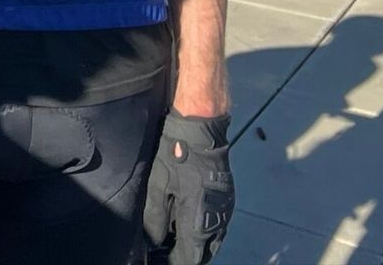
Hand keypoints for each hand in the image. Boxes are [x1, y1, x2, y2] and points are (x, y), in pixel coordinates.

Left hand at [142, 112, 233, 264]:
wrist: (201, 130)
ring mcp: (226, 210)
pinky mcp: (228, 200)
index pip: (190, 257)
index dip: (174, 261)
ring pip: (213, 241)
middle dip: (185, 255)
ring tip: (174, 240)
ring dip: (196, 245)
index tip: (158, 259)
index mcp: (200, 221)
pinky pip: (217, 227)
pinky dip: (203, 232)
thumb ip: (156, 219)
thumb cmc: (176, 155)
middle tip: (165, 251)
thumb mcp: (158, 186)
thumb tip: (154, 242)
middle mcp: (218, 221)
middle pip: (204, 253)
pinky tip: (186, 224)